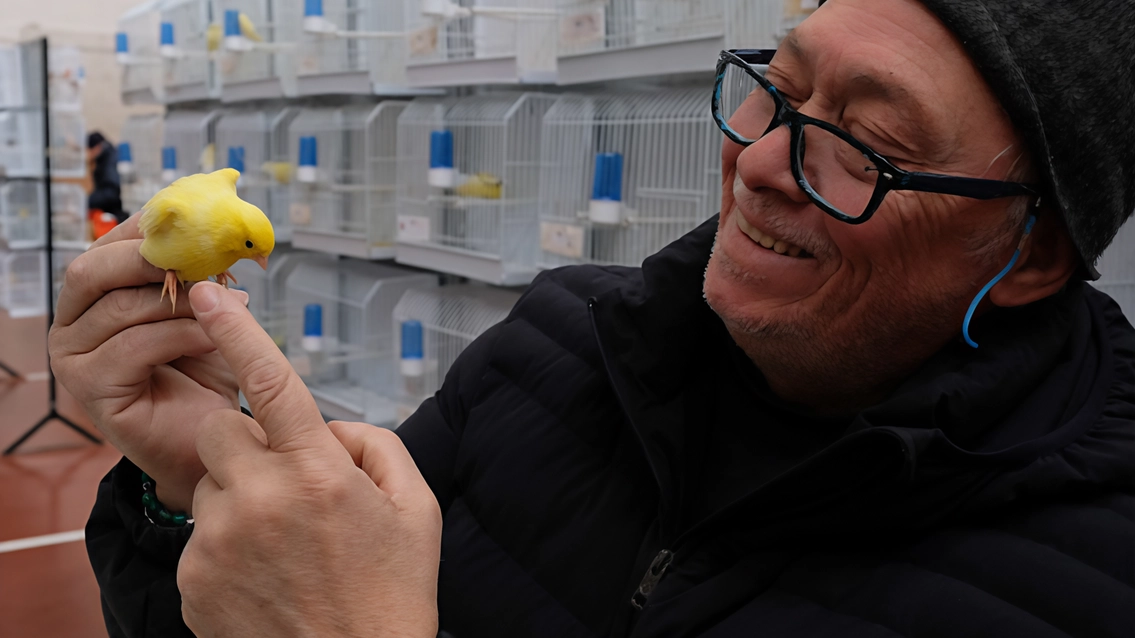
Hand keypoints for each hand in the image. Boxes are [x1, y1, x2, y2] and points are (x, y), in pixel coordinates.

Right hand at [50, 214, 247, 511]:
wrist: (214, 436)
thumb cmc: (206, 370)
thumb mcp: (206, 310)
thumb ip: (198, 272)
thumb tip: (213, 231)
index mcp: (94, 294)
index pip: (107, 243)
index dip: (149, 230)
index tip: (197, 226)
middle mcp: (72, 322)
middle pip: (92, 269)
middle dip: (150, 259)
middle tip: (202, 261)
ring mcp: (73, 357)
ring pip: (121, 307)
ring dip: (181, 303)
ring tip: (228, 309)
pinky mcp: (89, 389)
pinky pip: (134, 346)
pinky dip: (182, 336)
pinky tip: (214, 340)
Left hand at [178, 282, 440, 637]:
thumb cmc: (391, 594)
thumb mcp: (416, 508)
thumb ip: (376, 445)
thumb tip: (329, 427)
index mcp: (319, 475)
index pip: (273, 383)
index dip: (239, 332)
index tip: (209, 295)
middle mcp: (260, 501)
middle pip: (223, 429)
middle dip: (250, 441)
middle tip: (288, 481)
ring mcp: (218, 544)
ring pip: (210, 484)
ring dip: (240, 496)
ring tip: (284, 544)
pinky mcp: (193, 581)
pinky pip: (200, 537)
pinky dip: (227, 545)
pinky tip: (266, 574)